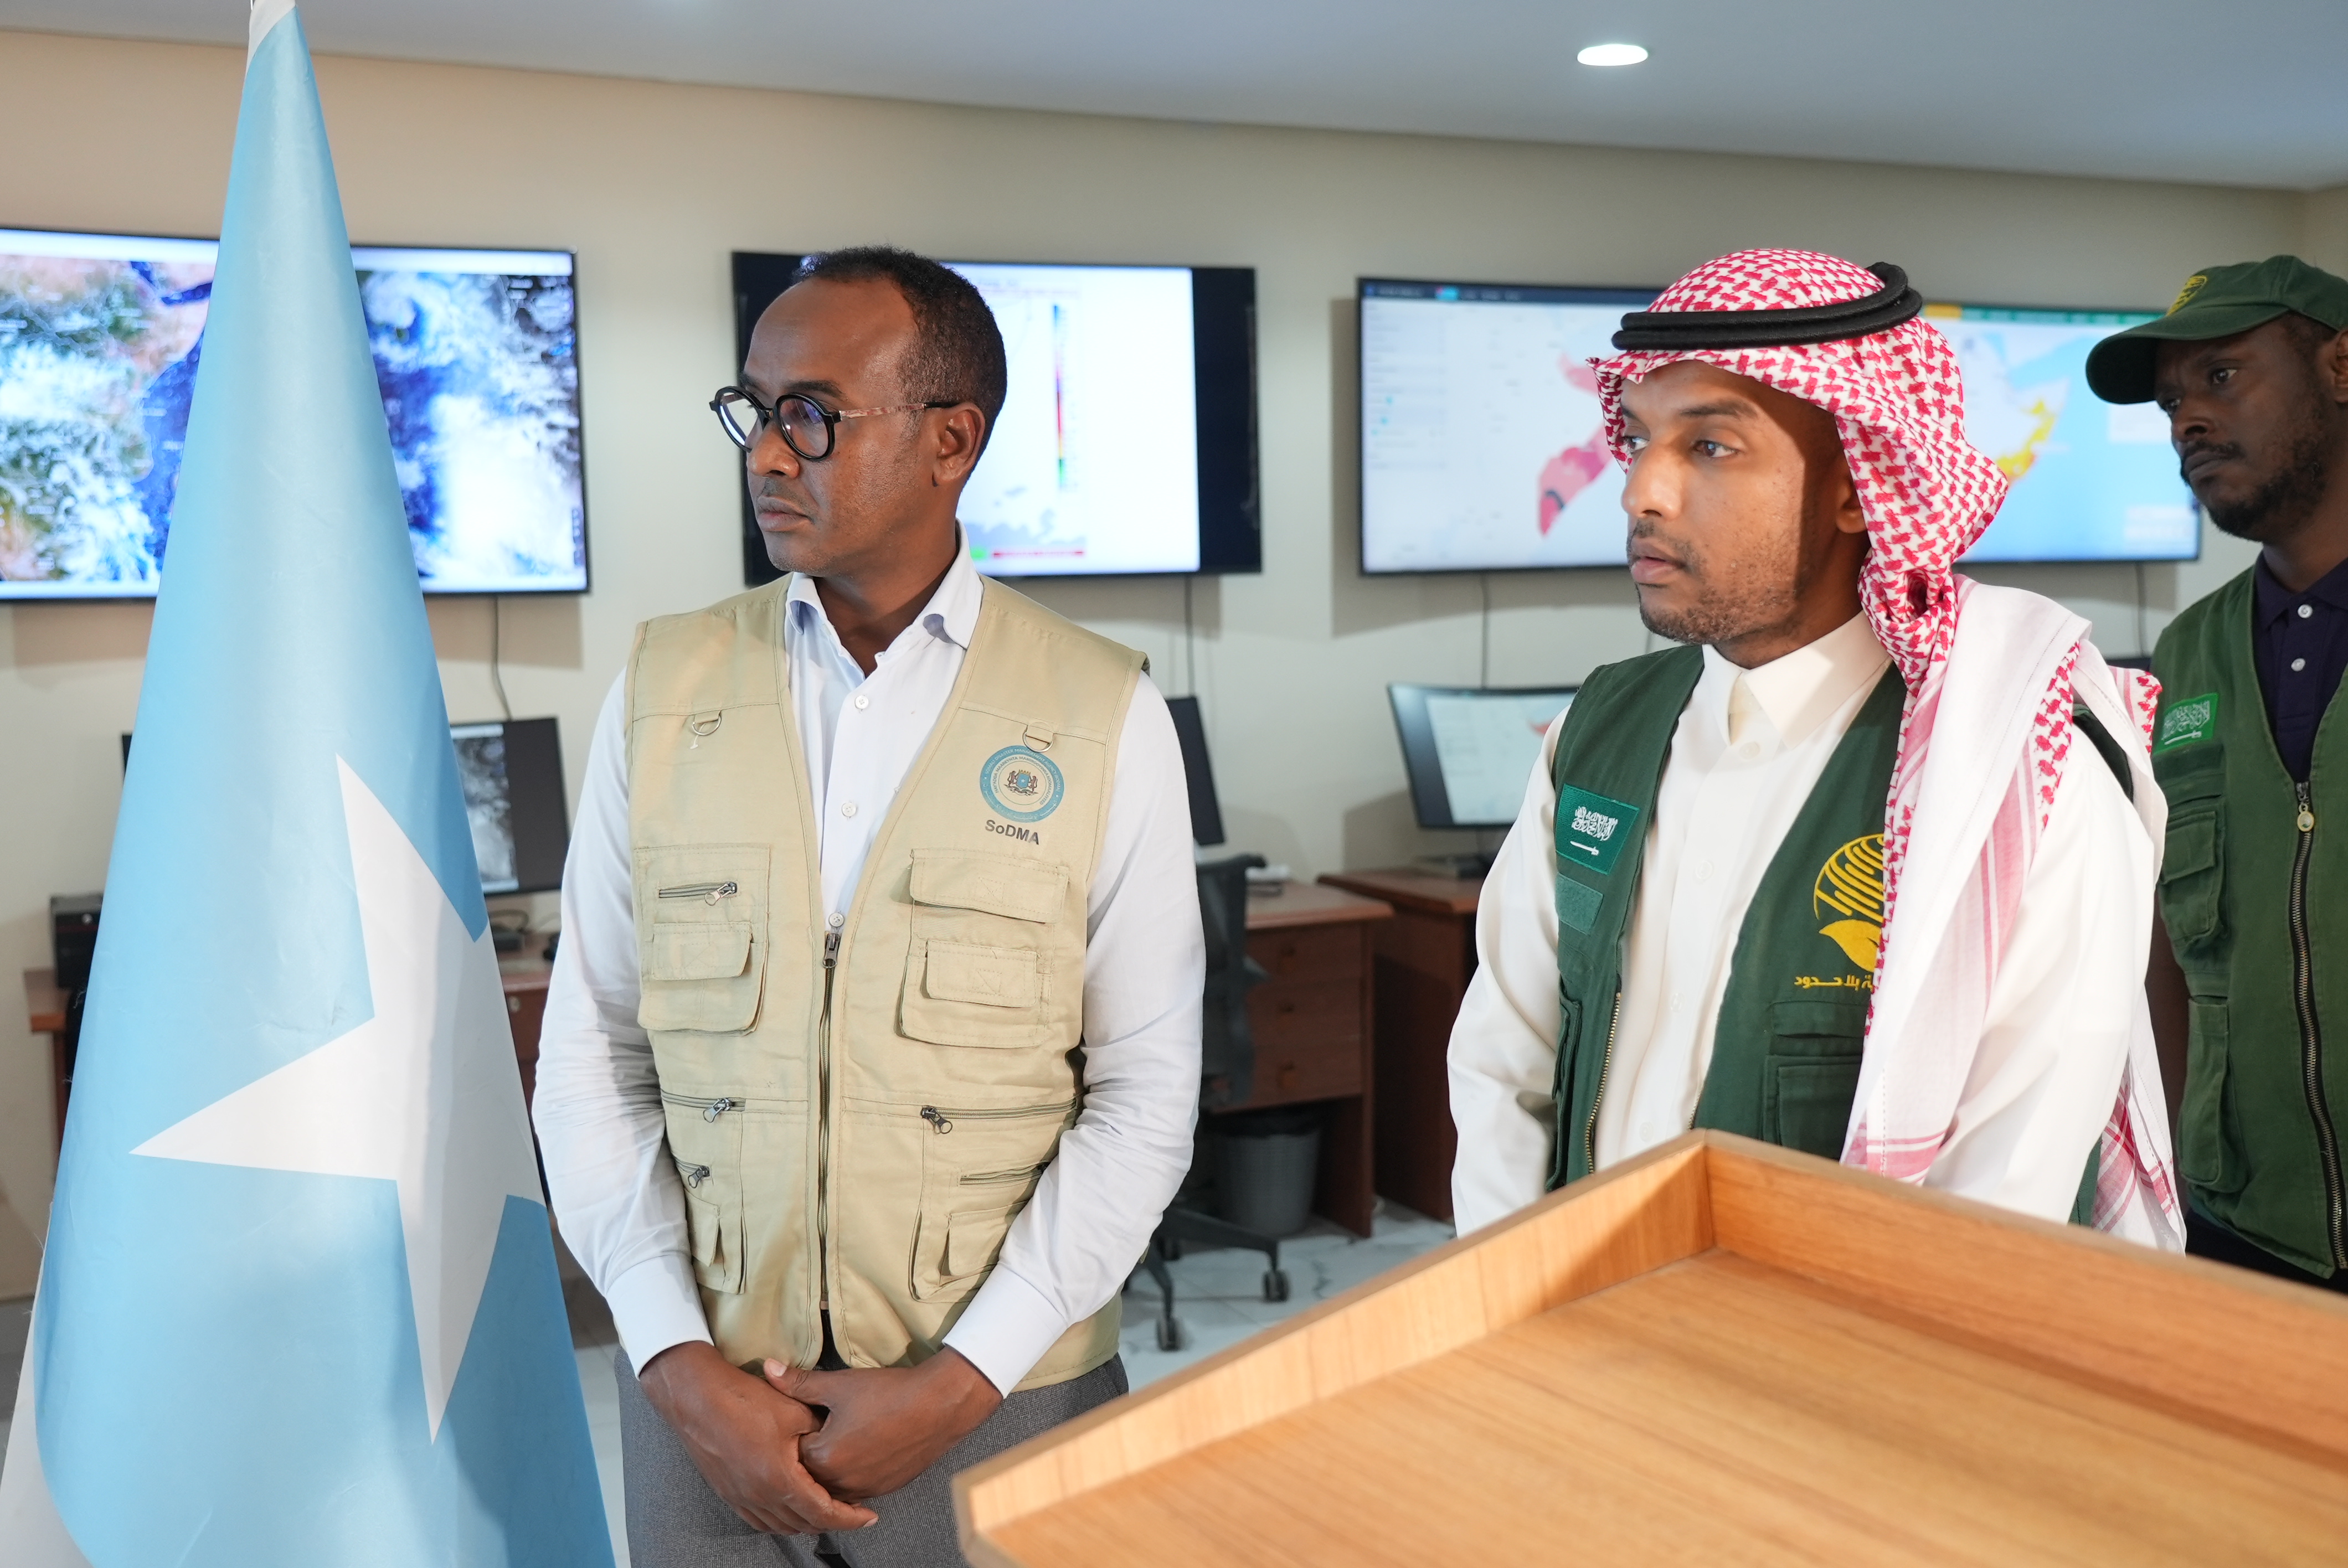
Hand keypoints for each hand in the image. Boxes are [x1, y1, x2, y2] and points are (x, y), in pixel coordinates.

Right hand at [637, 1342, 878, 1535]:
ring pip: (781, 1525)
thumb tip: (837, 1441)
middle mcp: (760, 1497)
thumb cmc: (743, 1400)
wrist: (695, 1397)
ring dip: (806, 1522)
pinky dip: (780, 1520)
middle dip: (831, 1522)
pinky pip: (760, 1519)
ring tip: (826, 1510)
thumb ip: (819, 1433)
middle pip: (804, 1524)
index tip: (869, 1518)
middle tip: (852, 1513)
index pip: (824, 1513)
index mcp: (780, 1480)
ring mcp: (741, 1497)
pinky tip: (789, 1509)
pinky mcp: (728, 1492)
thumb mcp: (793, 1411)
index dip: (850, 1519)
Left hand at [764, 1348, 1004, 1500]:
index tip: (801, 1417)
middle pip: (810, 1474)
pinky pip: (858, 1488)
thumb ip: (799, 1382)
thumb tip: (768, 1368)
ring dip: (832, 1467)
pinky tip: (862, 1448)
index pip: (792, 1453)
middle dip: (810, 1453)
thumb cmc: (890, 1393)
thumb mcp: (840, 1384)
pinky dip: (853, 1473)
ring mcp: (866, 1488)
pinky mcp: (885, 1488)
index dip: (794, 1433)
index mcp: (825, 1457)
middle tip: (821, 1426)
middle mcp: (842, 1481)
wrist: (940, 1404)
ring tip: (841, 1438)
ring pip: (834, 1485)